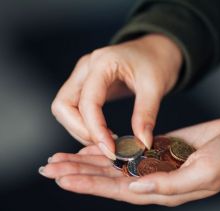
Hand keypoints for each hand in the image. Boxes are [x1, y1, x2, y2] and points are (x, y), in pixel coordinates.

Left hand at [40, 117, 219, 205]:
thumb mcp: (203, 174)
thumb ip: (169, 184)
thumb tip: (136, 189)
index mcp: (160, 189)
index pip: (116, 190)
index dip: (88, 184)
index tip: (63, 178)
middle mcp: (150, 179)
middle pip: (106, 178)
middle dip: (77, 173)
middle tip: (49, 168)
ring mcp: (151, 163)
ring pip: (111, 164)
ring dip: (85, 161)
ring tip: (60, 159)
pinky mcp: (154, 147)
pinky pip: (124, 150)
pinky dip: (105, 148)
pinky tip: (88, 147)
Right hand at [51, 34, 181, 158]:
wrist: (155, 51)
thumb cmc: (156, 63)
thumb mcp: (156, 87)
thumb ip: (146, 115)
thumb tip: (141, 144)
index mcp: (103, 63)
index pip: (87, 101)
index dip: (96, 129)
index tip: (111, 150)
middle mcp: (86, 67)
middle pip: (63, 105)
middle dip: (80, 131)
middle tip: (106, 146)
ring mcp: (82, 75)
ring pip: (63, 109)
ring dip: (79, 130)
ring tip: (106, 142)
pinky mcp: (84, 85)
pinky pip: (72, 109)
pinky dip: (82, 125)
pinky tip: (103, 133)